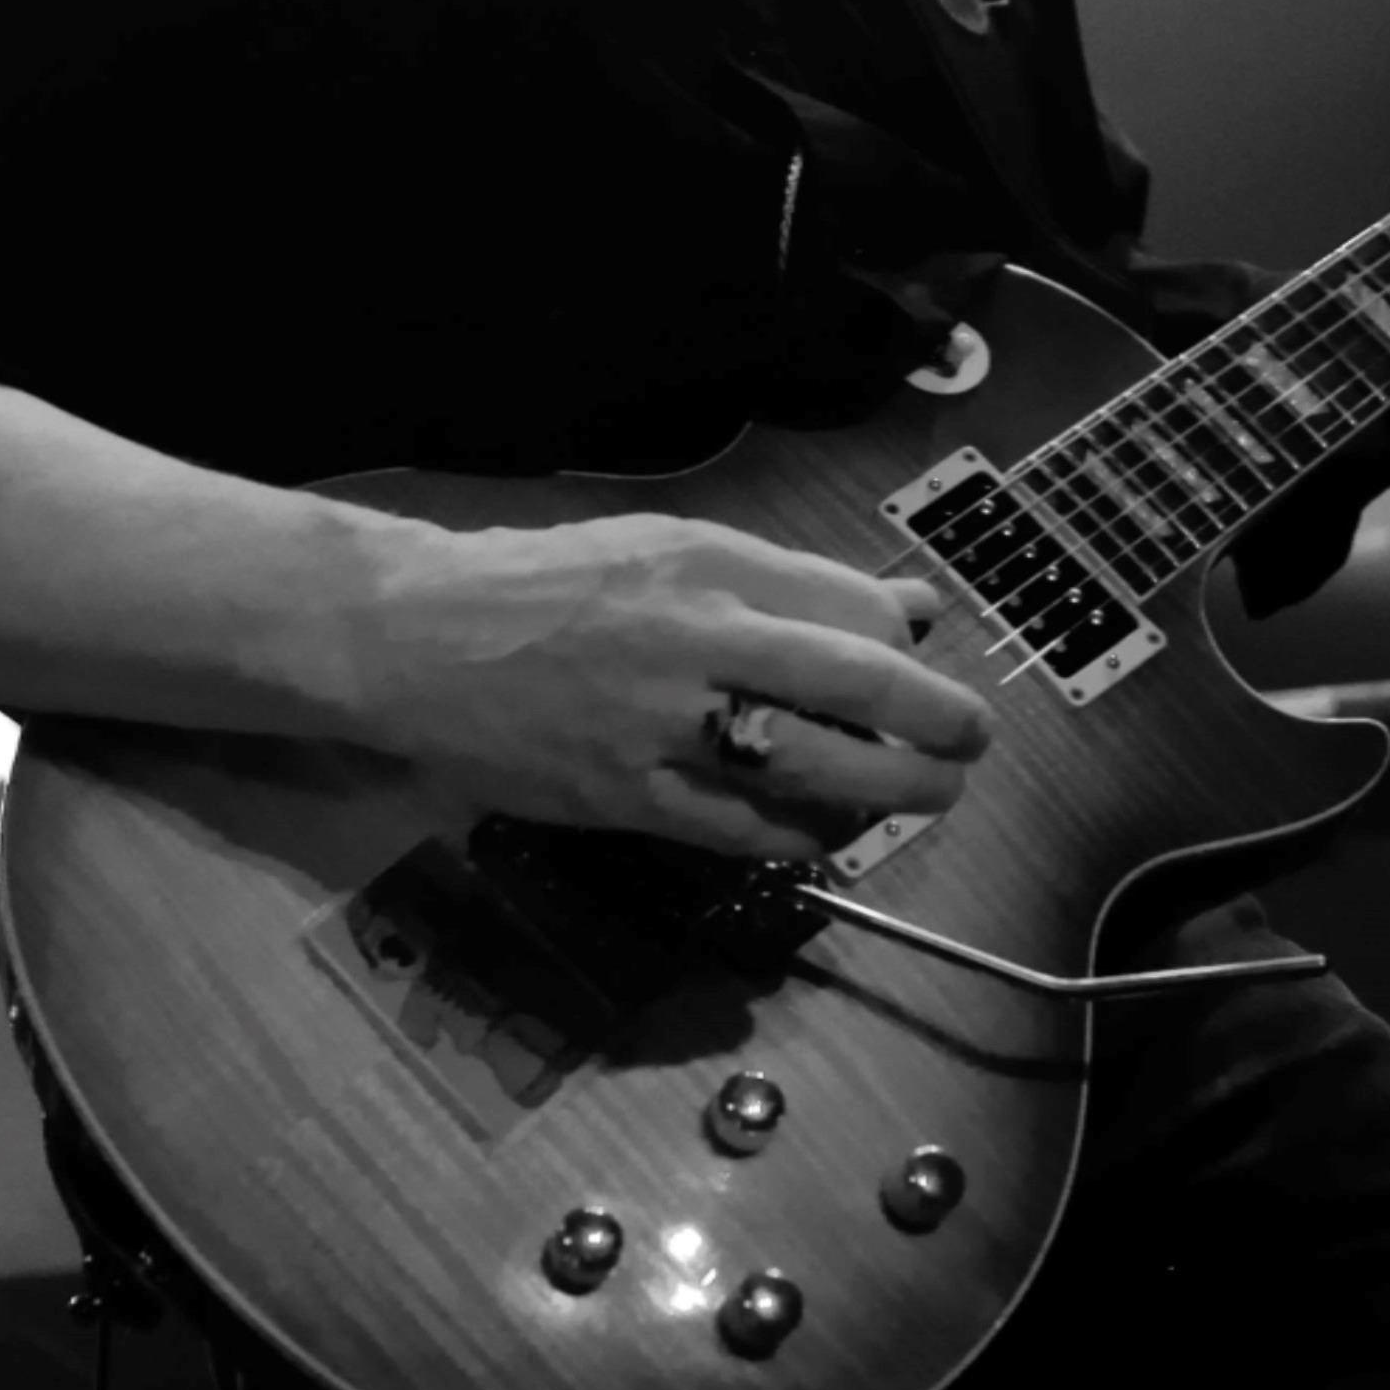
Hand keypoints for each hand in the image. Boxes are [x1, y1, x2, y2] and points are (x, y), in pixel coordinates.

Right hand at [351, 513, 992, 862]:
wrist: (418, 640)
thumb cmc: (548, 586)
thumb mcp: (668, 550)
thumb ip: (783, 582)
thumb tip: (900, 610)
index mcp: (705, 564)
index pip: (847, 606)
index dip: (906, 643)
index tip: (926, 662)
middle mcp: (692, 638)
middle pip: (854, 683)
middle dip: (937, 718)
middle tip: (971, 737)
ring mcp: (659, 725)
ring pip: (810, 768)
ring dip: (890, 789)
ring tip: (929, 793)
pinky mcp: (625, 797)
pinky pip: (741, 830)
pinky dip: (801, 839)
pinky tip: (828, 836)